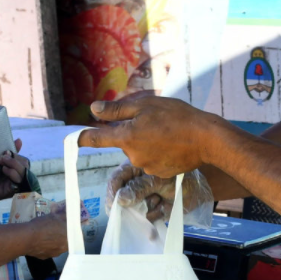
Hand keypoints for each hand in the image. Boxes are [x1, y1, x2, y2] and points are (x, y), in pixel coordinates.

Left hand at [0, 138, 30, 200]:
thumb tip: (19, 140)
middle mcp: (19, 178)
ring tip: (2, 164)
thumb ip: (9, 153)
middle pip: (25, 164)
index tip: (6, 152)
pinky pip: (19, 179)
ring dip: (13, 164)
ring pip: (24, 171)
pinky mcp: (15, 190)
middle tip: (2, 157)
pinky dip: (12, 172)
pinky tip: (4, 170)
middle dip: (14, 159)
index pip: (24, 161)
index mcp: (16, 171)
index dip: (16, 155)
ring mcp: (18, 184)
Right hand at [26, 209, 67, 258]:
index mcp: (69, 239)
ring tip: (46, 233)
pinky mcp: (44, 257)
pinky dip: (45, 245)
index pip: (74, 234)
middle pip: (65, 240)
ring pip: (56, 245)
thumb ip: (64, 214)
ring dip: (54, 240)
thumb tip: (69, 211)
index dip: (70, 228)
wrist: (26, 238)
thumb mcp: (55, 216)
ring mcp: (54, 254)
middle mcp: (63, 249)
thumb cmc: (43, 226)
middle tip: (55, 227)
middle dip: (61, 233)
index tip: (65, 224)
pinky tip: (40, 240)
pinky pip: (47, 250)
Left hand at [79, 96, 226, 177]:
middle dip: (134, 132)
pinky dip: (159, 152)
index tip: (73, 139)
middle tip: (155, 121)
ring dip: (148, 142)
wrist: (206, 139)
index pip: (97, 139)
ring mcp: (147, 167)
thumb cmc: (177, 116)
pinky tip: (174, 144)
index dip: (84, 137)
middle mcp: (133, 156)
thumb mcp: (146, 105)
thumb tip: (93, 109)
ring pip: (140, 151)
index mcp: (127, 137)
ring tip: (169, 132)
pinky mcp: (160, 174)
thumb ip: (117, 110)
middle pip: (125, 143)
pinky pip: (153, 160)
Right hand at [106, 163, 213, 221]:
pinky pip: (146, 219)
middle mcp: (135, 185)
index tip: (113, 206)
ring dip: (149, 207)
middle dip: (133, 203)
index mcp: (133, 171)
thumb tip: (121, 200)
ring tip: (162, 197)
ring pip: (135, 210)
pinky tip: (163, 207)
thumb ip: (139, 187)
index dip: (113, 193)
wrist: (198, 188)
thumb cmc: (178, 175)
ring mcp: (142, 199)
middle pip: (122, 199)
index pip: (116, 180)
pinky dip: (155, 215)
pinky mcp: (151, 211)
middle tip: (147, 199)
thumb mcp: (158, 179)